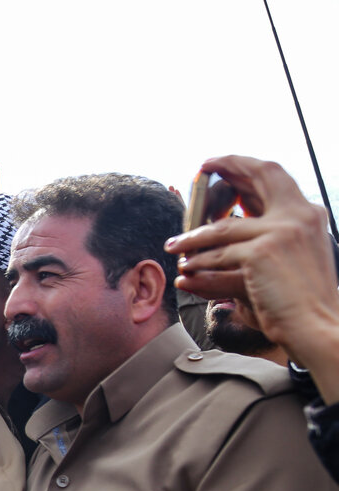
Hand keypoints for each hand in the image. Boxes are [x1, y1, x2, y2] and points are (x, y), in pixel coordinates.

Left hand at [167, 155, 338, 362]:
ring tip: (174, 246)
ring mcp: (282, 230)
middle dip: (227, 167)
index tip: (221, 163)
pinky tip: (186, 272)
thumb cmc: (302, 301)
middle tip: (199, 171)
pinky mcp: (262, 251)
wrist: (318, 325)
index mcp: (309, 214)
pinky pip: (218, 254)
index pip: (274, 177)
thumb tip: (229, 224)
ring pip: (223, 227)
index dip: (245, 166)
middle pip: (258, 176)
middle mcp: (300, 215)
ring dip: (193, 238)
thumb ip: (267, 237)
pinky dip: (199, 263)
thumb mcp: (293, 258)